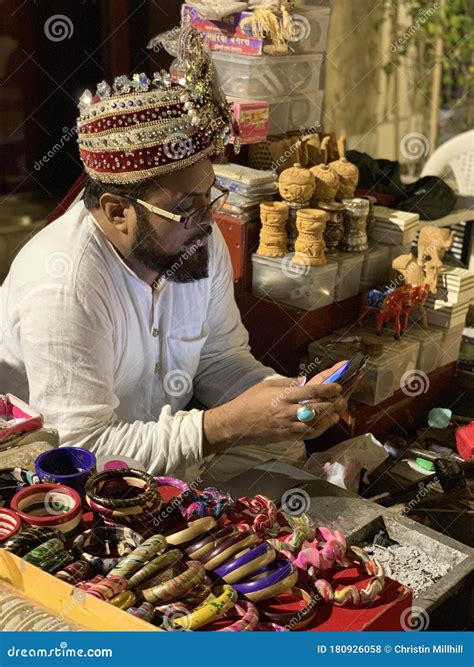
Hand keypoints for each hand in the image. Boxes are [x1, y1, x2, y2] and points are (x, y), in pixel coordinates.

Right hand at [202, 377, 347, 454]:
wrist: (235, 424)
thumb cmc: (249, 401)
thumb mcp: (267, 384)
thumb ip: (287, 382)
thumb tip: (304, 381)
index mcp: (284, 395)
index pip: (312, 391)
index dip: (328, 389)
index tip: (338, 387)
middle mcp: (289, 411)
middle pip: (319, 408)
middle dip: (334, 403)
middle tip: (343, 399)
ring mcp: (288, 425)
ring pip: (317, 423)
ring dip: (330, 417)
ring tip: (338, 411)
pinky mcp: (287, 436)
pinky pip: (308, 433)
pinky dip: (320, 428)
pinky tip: (326, 424)